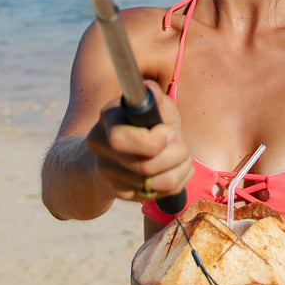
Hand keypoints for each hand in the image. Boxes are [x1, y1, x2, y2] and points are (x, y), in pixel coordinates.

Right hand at [85, 81, 193, 202]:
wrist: (118, 147)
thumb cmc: (140, 122)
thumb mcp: (149, 105)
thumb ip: (154, 98)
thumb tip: (150, 91)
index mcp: (107, 120)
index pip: (120, 139)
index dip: (153, 140)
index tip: (171, 131)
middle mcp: (102, 149)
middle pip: (145, 166)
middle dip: (176, 154)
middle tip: (181, 143)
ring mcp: (110, 175)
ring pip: (158, 183)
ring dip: (181, 167)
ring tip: (182, 154)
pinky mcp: (122, 193)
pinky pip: (162, 193)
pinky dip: (179, 179)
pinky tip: (174, 167)